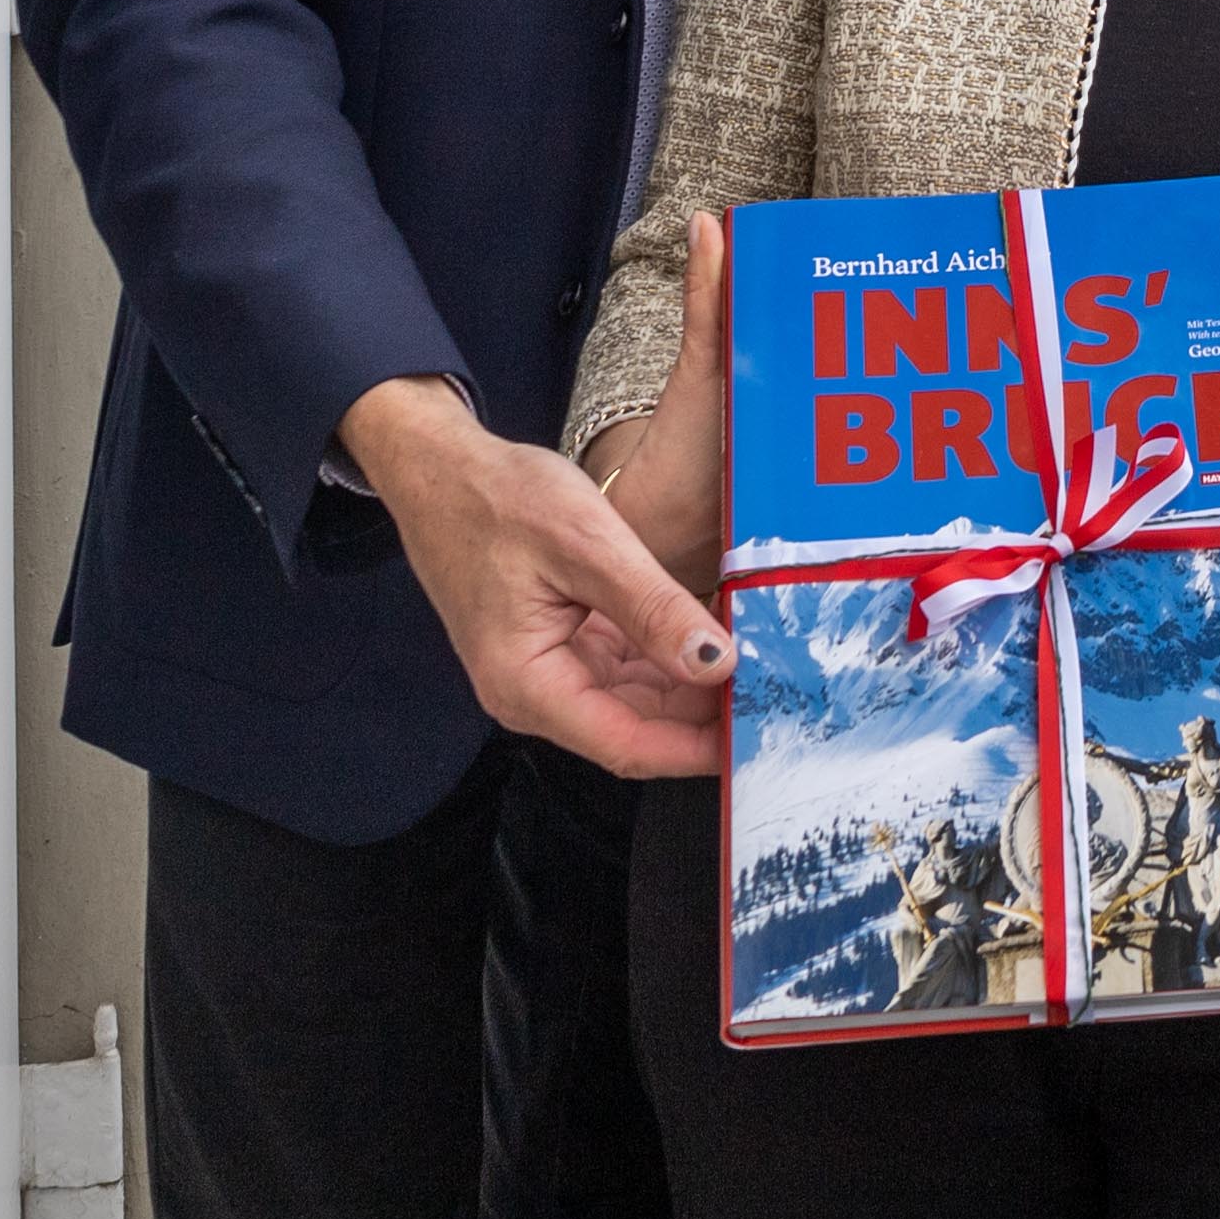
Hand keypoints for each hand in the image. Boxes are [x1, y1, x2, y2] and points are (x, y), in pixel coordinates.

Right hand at [346, 216, 736, 778]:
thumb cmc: (497, 499)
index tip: (761, 735)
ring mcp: (546, 673)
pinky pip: (621, 669)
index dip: (697, 749)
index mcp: (528, 684)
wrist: (439, 469)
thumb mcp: (586, 544)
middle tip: (780, 694)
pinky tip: (712, 640)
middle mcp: (534, 694)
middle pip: (635, 729)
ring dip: (690, 689)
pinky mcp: (558, 648)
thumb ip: (651, 607)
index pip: (628, 745)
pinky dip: (666, 659)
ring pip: (633, 701)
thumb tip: (715, 664)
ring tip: (762, 669)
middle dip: (704, 719)